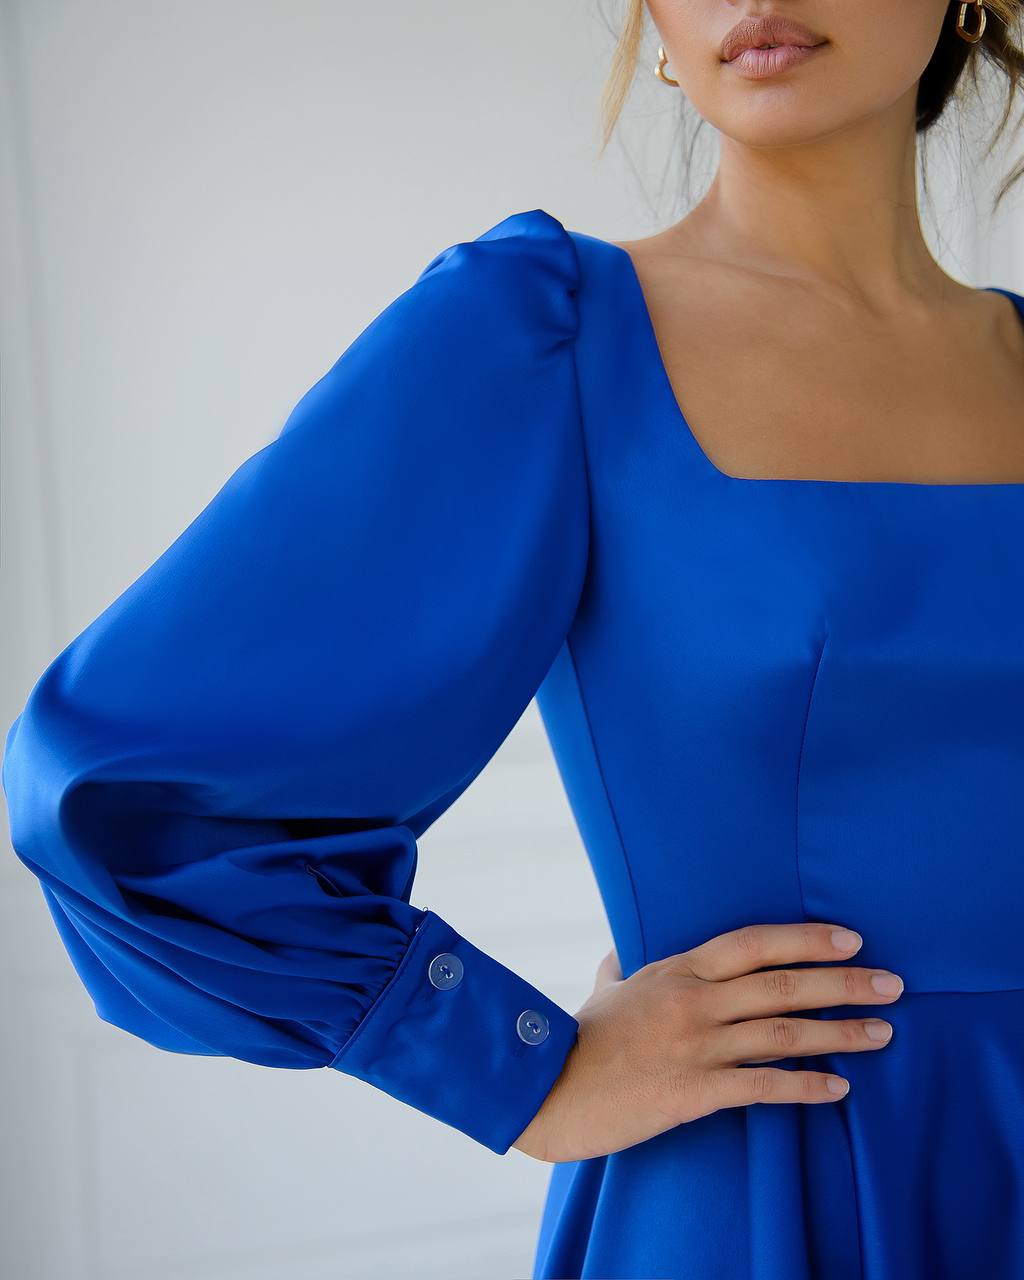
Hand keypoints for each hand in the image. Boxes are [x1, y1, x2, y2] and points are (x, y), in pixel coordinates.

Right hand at [512, 922, 901, 1163]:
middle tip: (892, 982)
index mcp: (677, 969)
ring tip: (882, 1032)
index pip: (753, 943)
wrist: (546, 1086)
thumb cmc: (577, 1036)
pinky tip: (838, 1090)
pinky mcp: (693, 1092)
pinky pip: (763, 1088)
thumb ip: (622, 965)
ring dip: (839, 1033)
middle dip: (843, 981)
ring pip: (782, 1034)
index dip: (805, 938)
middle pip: (782, 985)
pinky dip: (805, 1088)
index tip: (849, 937)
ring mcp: (696, 1046)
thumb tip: (623, 948)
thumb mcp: (604, 987)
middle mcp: (694, 1001)